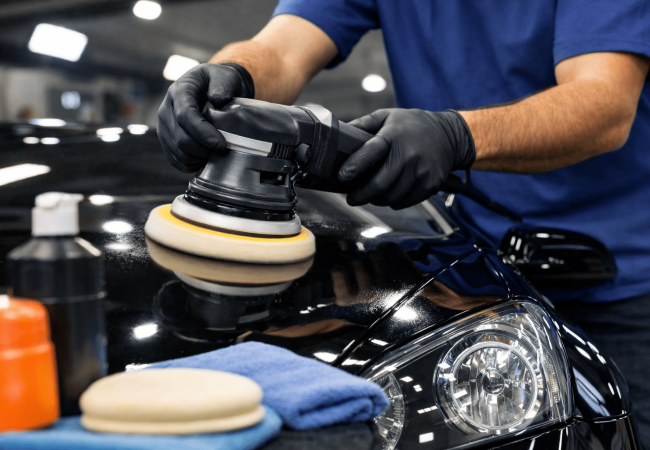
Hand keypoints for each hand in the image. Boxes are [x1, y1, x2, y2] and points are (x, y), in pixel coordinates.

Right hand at [157, 63, 254, 172]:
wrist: (210, 88)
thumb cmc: (220, 82)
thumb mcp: (225, 75)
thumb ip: (223, 83)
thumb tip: (217, 99)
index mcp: (179, 91)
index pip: (185, 116)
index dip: (203, 134)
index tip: (221, 144)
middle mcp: (165, 109)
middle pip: (180, 138)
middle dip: (203, 150)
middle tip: (222, 150)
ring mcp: (163, 126)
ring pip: (178, 152)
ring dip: (198, 159)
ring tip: (215, 154)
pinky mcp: (166, 140)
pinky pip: (175, 160)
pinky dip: (191, 165)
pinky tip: (204, 160)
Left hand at [338, 109, 474, 208]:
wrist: (449, 136)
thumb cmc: (413, 125)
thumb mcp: (387, 116)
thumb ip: (363, 124)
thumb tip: (338, 133)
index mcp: (394, 135)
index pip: (371, 152)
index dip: (355, 166)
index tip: (342, 176)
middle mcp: (409, 154)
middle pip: (380, 184)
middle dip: (361, 195)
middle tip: (351, 198)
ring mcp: (421, 172)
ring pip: (391, 197)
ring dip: (376, 200)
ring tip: (370, 196)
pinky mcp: (430, 184)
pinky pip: (405, 202)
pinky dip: (393, 202)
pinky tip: (389, 195)